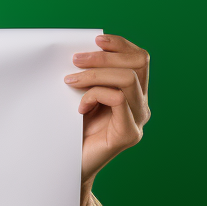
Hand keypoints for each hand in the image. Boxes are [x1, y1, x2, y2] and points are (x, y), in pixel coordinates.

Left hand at [64, 33, 149, 187]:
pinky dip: (95, 95)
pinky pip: (118, 99)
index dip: (120, 44)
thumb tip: (79, 49)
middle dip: (103, 57)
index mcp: (132, 92)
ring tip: (70, 81)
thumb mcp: (78, 94)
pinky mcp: (128, 134)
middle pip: (137, 63)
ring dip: (95, 74)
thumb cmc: (68, 129)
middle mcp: (141, 105)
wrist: (65, 165)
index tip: (95, 40)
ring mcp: (137, 120)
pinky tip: (79, 107)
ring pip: (127, 79)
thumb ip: (87, 75)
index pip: (139, 58)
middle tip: (74, 60)